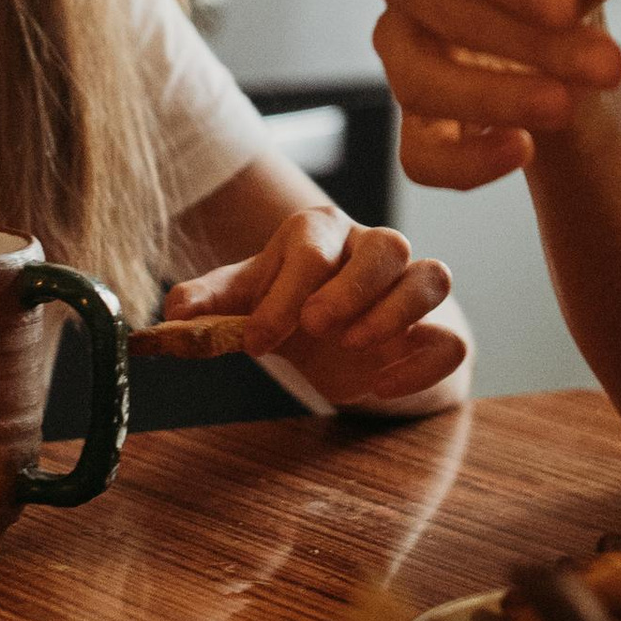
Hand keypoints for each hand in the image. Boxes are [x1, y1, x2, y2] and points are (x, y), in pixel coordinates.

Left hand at [163, 206, 471, 406]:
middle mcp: (373, 249)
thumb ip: (207, 305)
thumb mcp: (244, 302)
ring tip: (354, 348)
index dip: (285, 294)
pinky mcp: (438, 331)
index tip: (255, 342)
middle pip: (386, 246)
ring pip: (431, 276)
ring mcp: (411, 287)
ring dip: (395, 312)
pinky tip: (382, 387)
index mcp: (320, 233)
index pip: (312, 248)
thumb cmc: (289, 305)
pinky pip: (450, 338)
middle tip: (316, 328)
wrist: (341, 335)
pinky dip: (424, 363)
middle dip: (351, 288)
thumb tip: (170, 312)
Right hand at [369, 0, 620, 189]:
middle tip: (606, 65)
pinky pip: (418, 152)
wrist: (559, 8)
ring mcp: (397, 41)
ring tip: (568, 107)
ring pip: (417, 81)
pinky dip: (464, 163)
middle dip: (524, 42)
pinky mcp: (412, 110)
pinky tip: (522, 149)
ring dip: (496, 100)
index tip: (565, 6)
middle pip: (435, 7)